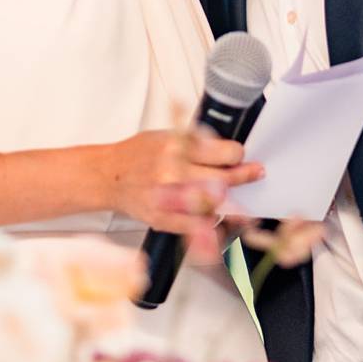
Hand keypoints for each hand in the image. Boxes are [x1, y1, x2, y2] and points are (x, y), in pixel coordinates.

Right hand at [103, 127, 263, 237]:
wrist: (109, 176)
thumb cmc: (137, 155)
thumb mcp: (166, 135)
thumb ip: (195, 143)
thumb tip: (228, 150)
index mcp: (175, 148)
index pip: (223, 152)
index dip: (237, 154)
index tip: (239, 155)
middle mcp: (173, 173)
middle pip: (224, 179)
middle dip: (244, 175)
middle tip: (254, 173)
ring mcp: (169, 198)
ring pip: (214, 204)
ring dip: (229, 200)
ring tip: (235, 196)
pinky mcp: (164, 219)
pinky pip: (198, 226)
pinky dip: (211, 221)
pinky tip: (216, 214)